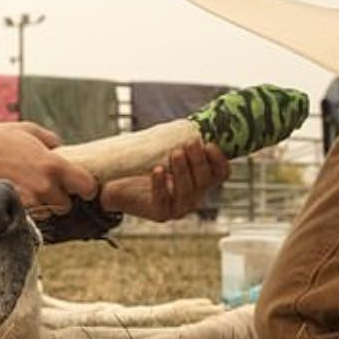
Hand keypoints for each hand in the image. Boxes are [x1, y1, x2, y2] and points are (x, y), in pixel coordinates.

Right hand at [0, 122, 97, 213]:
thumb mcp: (28, 129)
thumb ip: (51, 141)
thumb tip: (62, 149)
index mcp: (53, 164)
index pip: (87, 187)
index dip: (85, 187)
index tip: (79, 186)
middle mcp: (44, 186)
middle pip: (66, 205)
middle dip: (59, 197)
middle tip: (45, 185)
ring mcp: (28, 201)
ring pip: (47, 213)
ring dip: (42, 204)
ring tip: (26, 188)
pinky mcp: (12, 210)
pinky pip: (29, 216)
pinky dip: (26, 209)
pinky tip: (15, 195)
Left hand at [98, 141, 229, 221]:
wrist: (117, 182)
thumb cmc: (144, 165)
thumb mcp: (165, 151)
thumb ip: (180, 142)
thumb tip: (191, 124)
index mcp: (200, 180)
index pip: (220, 173)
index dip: (219, 160)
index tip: (209, 144)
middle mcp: (194, 195)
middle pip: (204, 180)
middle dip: (198, 161)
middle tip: (191, 143)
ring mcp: (179, 207)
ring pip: (186, 191)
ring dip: (182, 171)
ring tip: (176, 153)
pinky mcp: (161, 213)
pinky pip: (163, 200)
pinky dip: (161, 185)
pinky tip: (158, 170)